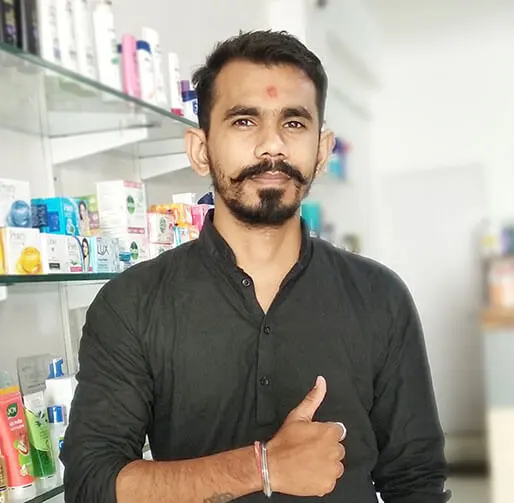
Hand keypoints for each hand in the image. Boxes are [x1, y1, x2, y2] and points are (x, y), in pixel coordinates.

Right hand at [266, 376, 345, 496]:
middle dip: (326, 448)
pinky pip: (330, 479)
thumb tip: (321, 381)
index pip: (338, 431)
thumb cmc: (284, 441)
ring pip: (336, 465)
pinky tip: (309, 472)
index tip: (313, 438)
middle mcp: (334, 452)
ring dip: (326, 463)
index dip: (324, 433)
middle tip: (309, 449)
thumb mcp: (298, 415)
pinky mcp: (327, 485)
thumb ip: (313, 398)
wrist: (272, 465)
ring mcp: (331, 470)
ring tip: (309, 461)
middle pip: (338, 448)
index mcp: (329, 433)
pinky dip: (322, 477)